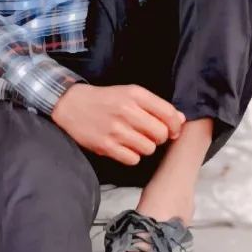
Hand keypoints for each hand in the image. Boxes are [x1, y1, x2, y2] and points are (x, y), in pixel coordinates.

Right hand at [52, 83, 185, 165]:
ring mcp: (115, 129)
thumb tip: (180, 120)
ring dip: (145, 147)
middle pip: (161, 134)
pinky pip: (133, 159)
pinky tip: (124, 147)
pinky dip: (132, 156)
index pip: (169, 113)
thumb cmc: (105, 99)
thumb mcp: (129, 93)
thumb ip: (155, 105)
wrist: (71, 105)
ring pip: (149, 148)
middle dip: (159, 137)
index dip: (175, 125)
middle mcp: (126, 111)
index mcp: (135, 94)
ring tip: (135, 140)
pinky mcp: (105, 146)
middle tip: (149, 134)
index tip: (173, 130)